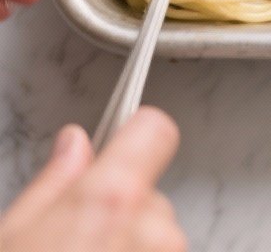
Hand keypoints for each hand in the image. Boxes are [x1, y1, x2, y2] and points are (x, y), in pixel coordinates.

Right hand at [0, 107, 185, 251]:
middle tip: (78, 235)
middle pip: (149, 191)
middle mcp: (152, 231)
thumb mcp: (16, 231)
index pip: (156, 129)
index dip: (137, 130)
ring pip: (156, 235)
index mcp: (111, 200)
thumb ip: (53, 180)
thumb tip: (74, 147)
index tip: (122, 137)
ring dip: (131, 244)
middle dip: (120, 208)